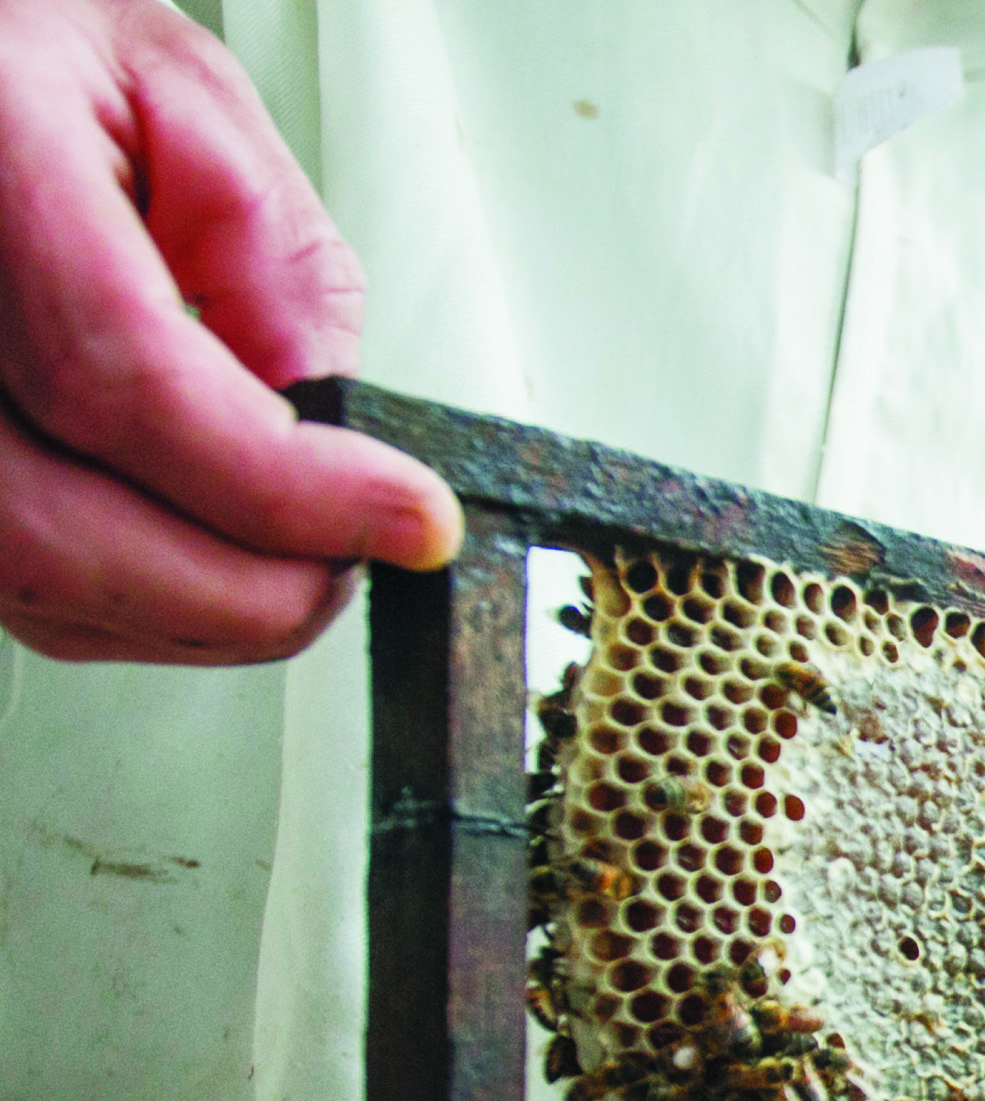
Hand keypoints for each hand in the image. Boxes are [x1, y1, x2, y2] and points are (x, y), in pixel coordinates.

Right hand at [0, 0, 458, 666]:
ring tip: (301, 554)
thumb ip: (278, 265)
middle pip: (58, 529)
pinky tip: (214, 552)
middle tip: (359, 562)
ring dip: (203, 611)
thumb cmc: (36, 65)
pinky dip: (143, 602)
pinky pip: (23, 589)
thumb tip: (340, 432)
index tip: (407, 517)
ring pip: (36, 587)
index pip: (126, 377)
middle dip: (248, 589)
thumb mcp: (191, 105)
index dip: (283, 483)